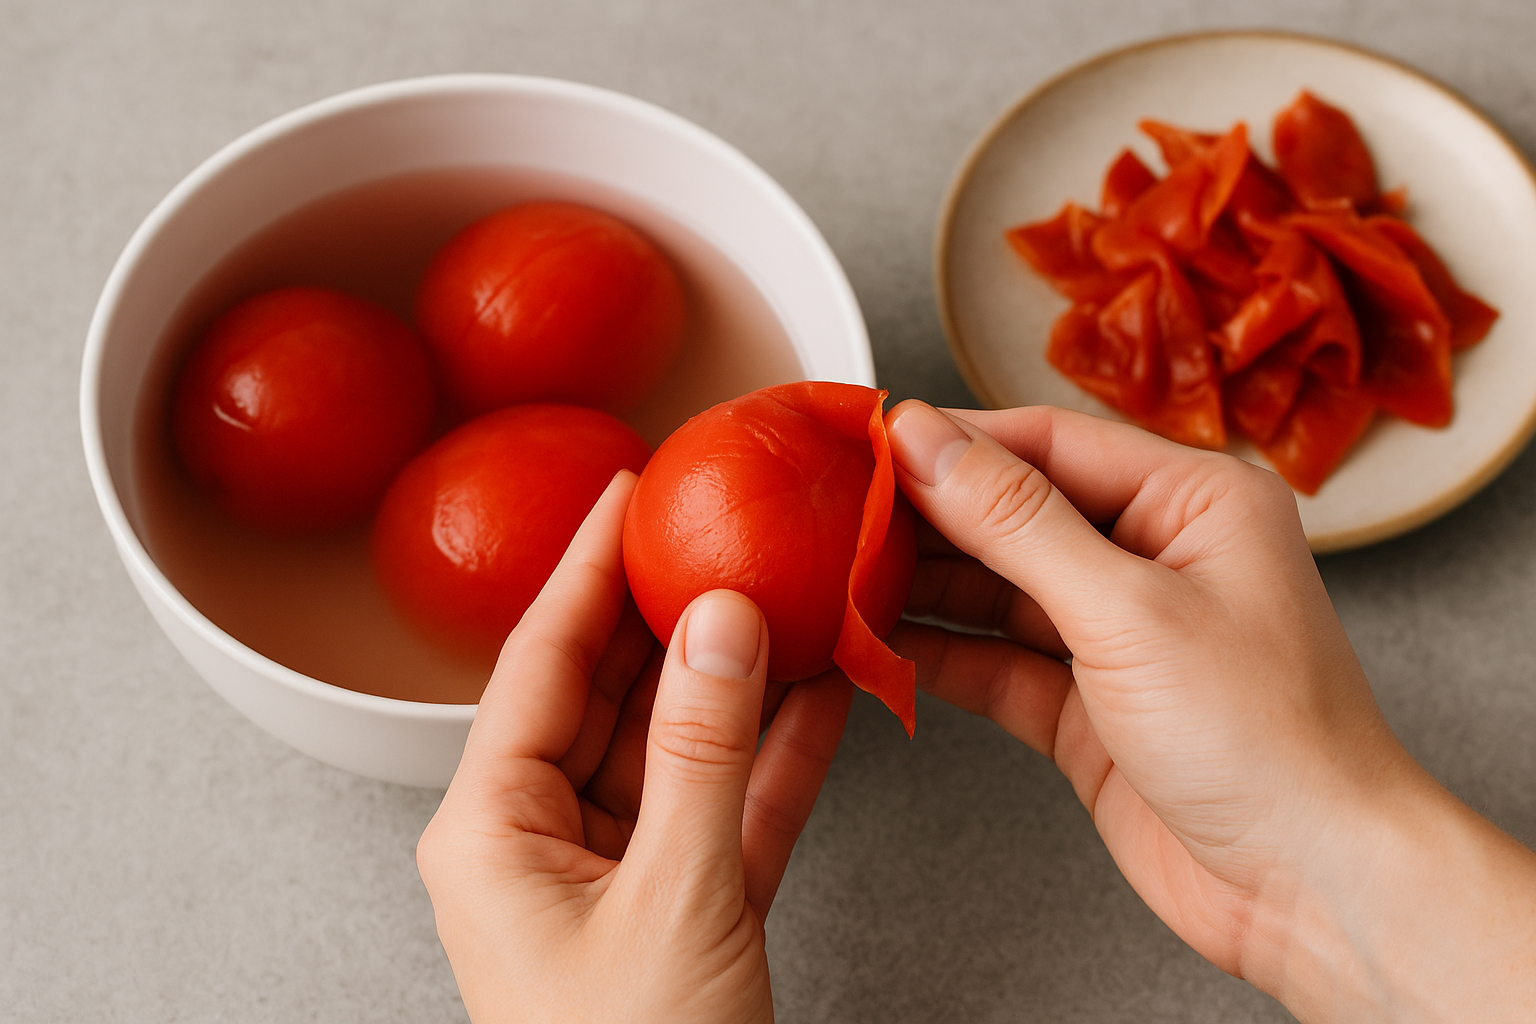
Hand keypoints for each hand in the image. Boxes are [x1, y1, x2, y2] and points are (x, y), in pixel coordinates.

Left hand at [416, 471, 851, 1023]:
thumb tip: (719, 620)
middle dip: (671, 613)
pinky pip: (728, 807)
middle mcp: (542, 840)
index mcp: (492, 829)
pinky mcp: (684, 906)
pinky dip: (776, 757)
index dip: (582, 568)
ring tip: (789, 596)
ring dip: (738, 680)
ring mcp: (617, 873)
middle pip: (611, 693)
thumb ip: (701, 750)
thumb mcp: (672, 898)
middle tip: (721, 530)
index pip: (540, 664)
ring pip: (680, 745)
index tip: (621, 489)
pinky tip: (823, 695)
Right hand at [884, 401, 1535, 1022]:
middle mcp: (1157, 557)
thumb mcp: (1127, 609)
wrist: (1311, 886)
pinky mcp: (1089, 708)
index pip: (1050, 443)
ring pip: (999, 590)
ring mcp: (1119, 635)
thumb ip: (1016, 521)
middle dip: (928, 515)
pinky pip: (997, 662)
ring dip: (923, 586)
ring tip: (840, 574)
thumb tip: (928, 441)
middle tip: (836, 511)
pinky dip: (939, 655)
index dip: (955, 441)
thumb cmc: (1265, 737)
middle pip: (1017, 513)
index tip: (870, 440)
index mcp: (1194, 501)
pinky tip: (878, 644)